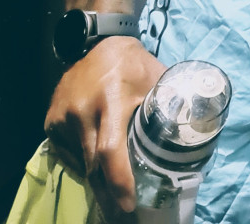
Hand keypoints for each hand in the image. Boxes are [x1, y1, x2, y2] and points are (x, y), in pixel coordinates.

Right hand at [44, 36, 166, 223]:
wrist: (94, 42)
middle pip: (93, 166)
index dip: (119, 181)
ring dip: (97, 178)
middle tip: (124, 214)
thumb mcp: (157, 78)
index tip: (130, 204)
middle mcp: (82, 111)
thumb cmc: (133, 63)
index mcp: (112, 98)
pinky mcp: (50, 123)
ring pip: (81, 162)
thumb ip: (172, 104)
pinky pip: (69, 154)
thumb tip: (199, 130)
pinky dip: (84, 163)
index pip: (110, 149)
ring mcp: (62, 118)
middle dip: (109, 194)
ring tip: (114, 193)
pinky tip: (97, 164)